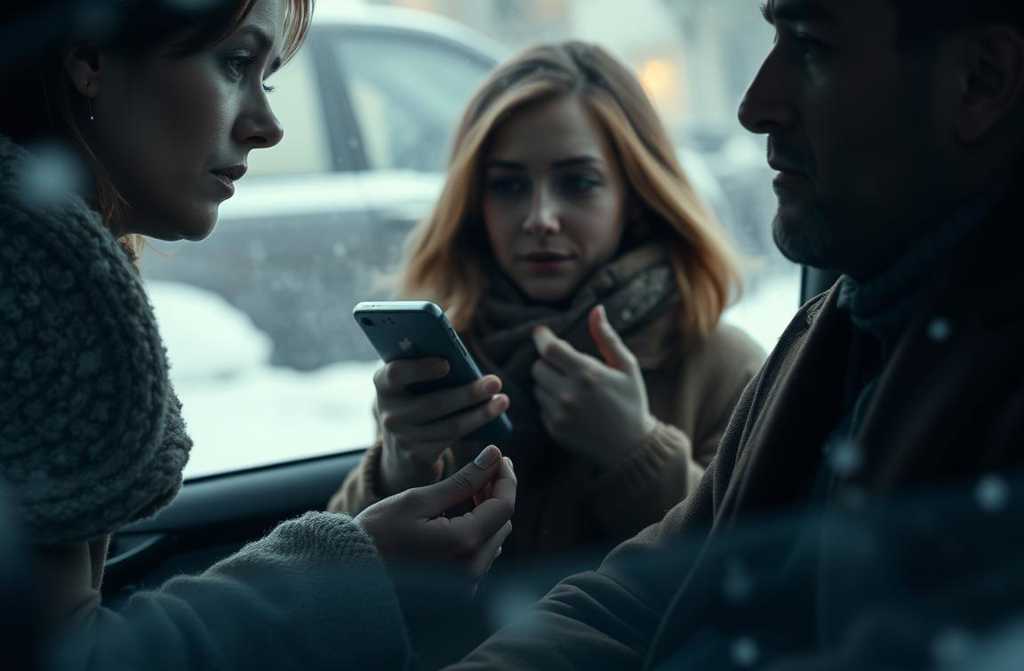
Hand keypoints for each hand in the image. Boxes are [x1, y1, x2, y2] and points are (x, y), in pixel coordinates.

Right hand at [356, 445, 515, 582]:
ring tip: (463, 491)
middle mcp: (472, 570)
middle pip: (502, 522)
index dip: (505, 477)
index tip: (498, 456)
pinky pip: (480, 555)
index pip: (504, 506)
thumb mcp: (418, 499)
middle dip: (494, 492)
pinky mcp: (458, 591)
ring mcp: (466, 585)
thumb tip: (494, 456)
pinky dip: (475, 531)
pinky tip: (454, 516)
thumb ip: (463, 480)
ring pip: (493, 538)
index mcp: (463, 544)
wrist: (349, 573)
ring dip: (485, 512)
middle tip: (478, 469)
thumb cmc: (377, 533)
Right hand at [374, 358, 509, 493]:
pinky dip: (475, 424)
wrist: (400, 448)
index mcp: (383, 383)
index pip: (395, 374)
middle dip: (468, 393)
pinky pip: (452, 438)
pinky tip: (493, 412)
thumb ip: (426, 363)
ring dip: (480, 412)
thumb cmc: (414, 397)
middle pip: (433, 403)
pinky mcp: (419, 454)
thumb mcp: (411, 380)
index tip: (447, 364)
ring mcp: (403, 436)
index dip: (420, 369)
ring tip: (503, 400)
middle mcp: (389, 412)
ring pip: (448, 425)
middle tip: (496, 382)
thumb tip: (461, 355)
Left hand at [531, 305, 656, 467]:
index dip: (542, 338)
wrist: (631, 446)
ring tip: (570, 386)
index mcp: (588, 374)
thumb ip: (607, 337)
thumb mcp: (626, 366)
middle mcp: (569, 394)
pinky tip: (570, 404)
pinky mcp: (554, 429)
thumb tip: (596, 310)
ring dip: (548, 382)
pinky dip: (550, 401)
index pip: (550, 349)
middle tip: (564, 365)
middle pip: (538, 367)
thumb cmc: (632, 401)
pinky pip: (541, 406)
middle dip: (548, 362)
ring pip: (537, 387)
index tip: (541, 333)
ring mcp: (560, 414)